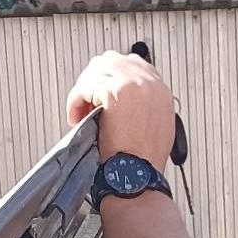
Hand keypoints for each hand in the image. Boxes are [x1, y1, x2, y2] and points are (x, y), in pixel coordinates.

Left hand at [66, 51, 175, 170]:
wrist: (137, 175)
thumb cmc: (143, 163)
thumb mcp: (155, 127)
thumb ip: (143, 105)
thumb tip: (122, 100)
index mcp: (160, 90)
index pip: (133, 65)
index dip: (113, 77)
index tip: (102, 92)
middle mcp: (149, 83)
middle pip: (112, 61)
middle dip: (96, 79)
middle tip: (88, 102)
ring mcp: (133, 84)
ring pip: (96, 72)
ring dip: (84, 91)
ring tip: (81, 112)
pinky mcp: (114, 92)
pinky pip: (86, 86)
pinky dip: (76, 100)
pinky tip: (76, 116)